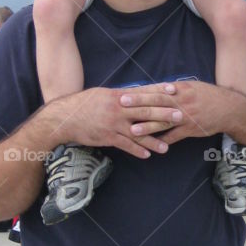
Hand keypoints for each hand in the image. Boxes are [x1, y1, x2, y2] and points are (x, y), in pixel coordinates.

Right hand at [52, 87, 178, 158]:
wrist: (65, 118)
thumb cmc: (84, 104)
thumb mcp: (103, 94)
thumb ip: (121, 95)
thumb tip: (136, 93)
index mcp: (119, 96)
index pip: (144, 92)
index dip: (160, 91)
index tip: (175, 90)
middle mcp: (118, 109)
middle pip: (146, 111)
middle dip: (164, 114)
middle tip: (181, 116)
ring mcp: (113, 124)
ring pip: (137, 132)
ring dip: (153, 140)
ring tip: (166, 147)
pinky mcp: (107, 137)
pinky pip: (125, 145)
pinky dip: (136, 150)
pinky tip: (147, 155)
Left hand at [118, 80, 242, 143]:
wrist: (229, 108)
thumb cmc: (208, 96)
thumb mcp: (192, 87)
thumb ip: (174, 89)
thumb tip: (157, 88)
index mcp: (180, 89)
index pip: (156, 89)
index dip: (140, 91)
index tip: (125, 91)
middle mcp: (181, 101)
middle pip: (156, 102)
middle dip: (138, 103)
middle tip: (121, 104)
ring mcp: (186, 116)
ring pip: (163, 122)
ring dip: (147, 126)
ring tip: (133, 130)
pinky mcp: (191, 129)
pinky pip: (175, 136)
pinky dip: (163, 142)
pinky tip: (151, 146)